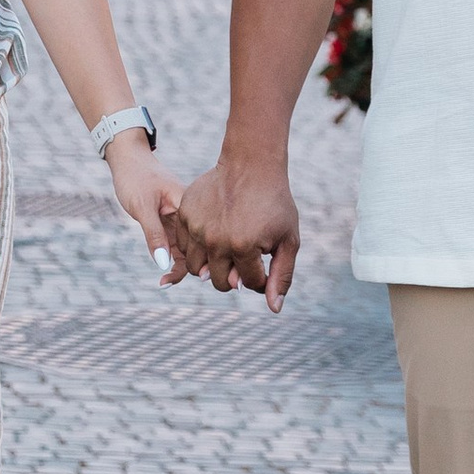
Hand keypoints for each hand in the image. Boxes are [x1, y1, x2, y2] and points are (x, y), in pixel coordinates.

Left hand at [105, 130, 186, 287]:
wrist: (128, 159)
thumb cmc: (135, 178)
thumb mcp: (143, 207)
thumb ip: (154, 234)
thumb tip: (164, 264)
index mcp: (190, 207)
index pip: (200, 242)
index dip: (196, 263)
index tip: (176, 279)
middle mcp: (191, 214)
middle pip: (198, 248)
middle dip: (191, 269)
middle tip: (165, 284)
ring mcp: (183, 219)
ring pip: (189, 249)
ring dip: (180, 266)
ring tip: (163, 282)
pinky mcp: (173, 222)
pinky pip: (179, 244)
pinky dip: (173, 258)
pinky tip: (164, 272)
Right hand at [172, 151, 300, 312]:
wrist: (250, 164)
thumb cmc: (274, 203)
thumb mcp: (288, 239)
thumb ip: (281, 276)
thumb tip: (274, 308)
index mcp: (243, 247)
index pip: (249, 283)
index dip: (260, 276)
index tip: (264, 259)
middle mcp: (216, 241)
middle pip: (220, 282)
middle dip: (234, 276)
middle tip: (243, 257)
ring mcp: (197, 228)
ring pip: (197, 269)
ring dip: (212, 265)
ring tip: (226, 248)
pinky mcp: (185, 216)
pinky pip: (185, 247)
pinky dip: (197, 248)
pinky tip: (212, 234)